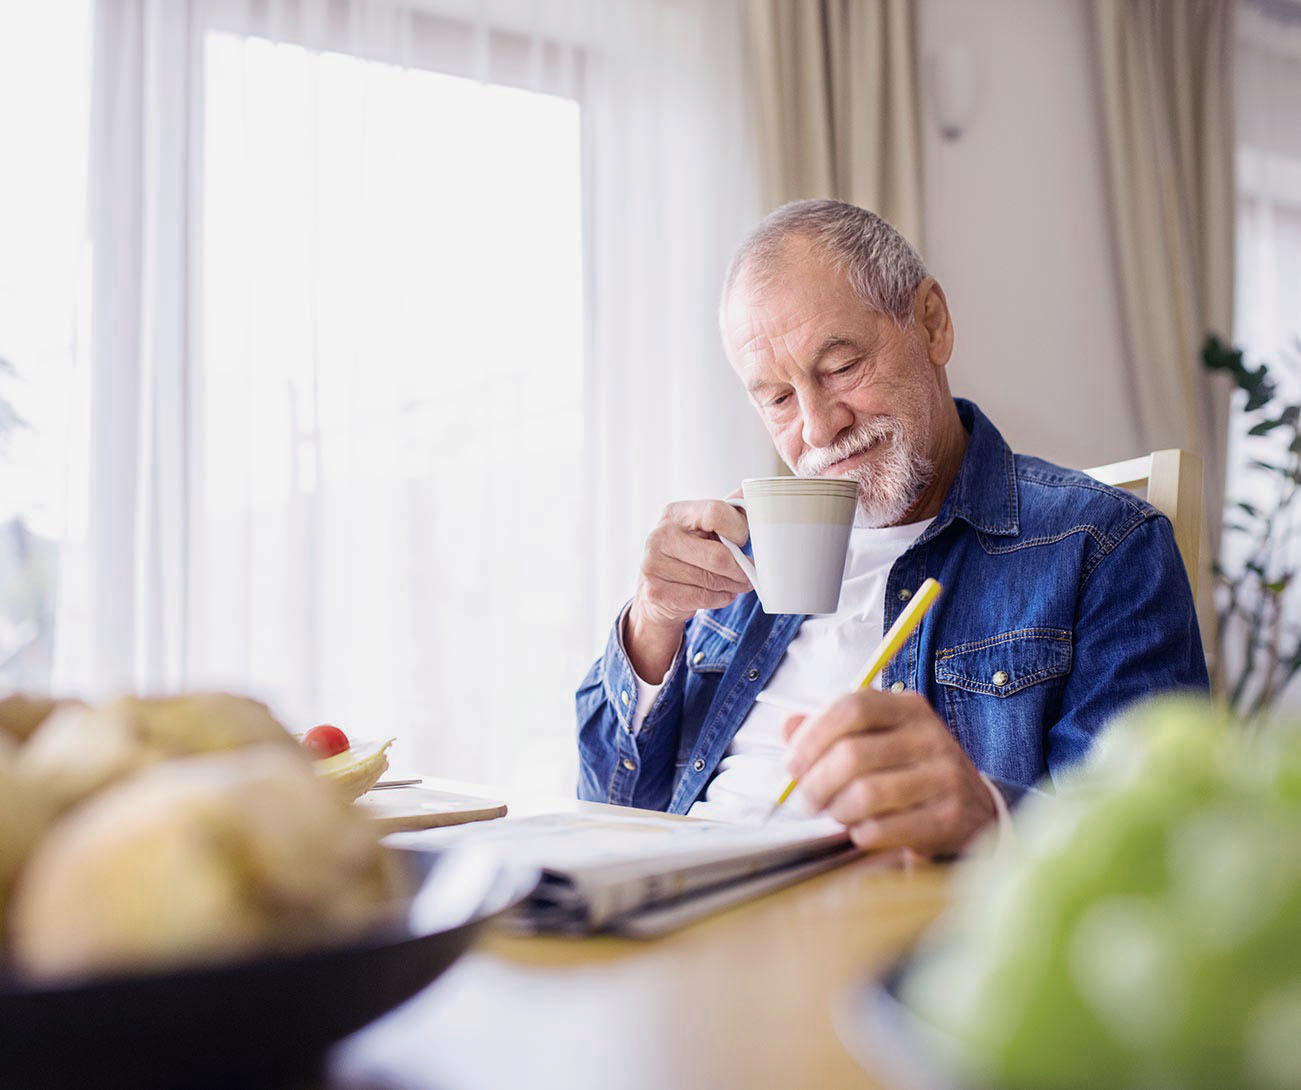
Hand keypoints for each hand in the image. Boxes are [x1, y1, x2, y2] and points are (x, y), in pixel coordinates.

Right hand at [625, 498, 752, 680]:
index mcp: (676, 513)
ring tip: (736, 585)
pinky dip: (720, 598)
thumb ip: (729, 510)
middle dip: (741, 569)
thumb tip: (754, 493)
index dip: (738, 529)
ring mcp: (654, 564)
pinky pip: (702, 598)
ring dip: (733, 586)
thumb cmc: (691, 553)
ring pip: (712, 580)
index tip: (742, 540)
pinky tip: (721, 594)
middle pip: (718, 556)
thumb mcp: (706, 528)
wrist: (657, 588)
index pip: (716, 512)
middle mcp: (660, 535)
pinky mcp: (656, 591)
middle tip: (750, 574)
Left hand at [782, 690, 995, 856]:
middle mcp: (931, 736)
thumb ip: (832, 730)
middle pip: (853, 754)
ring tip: (836, 815)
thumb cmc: (912, 772)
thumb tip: (788, 727)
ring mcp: (945, 776)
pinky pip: (885, 828)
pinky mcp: (950, 817)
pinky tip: (862, 832)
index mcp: (908, 708)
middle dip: (817, 782)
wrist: (975, 811)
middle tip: (807, 800)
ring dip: (838, 811)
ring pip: (866, 794)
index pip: (852, 707)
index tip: (793, 764)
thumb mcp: (879, 739)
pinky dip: (861, 834)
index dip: (813, 736)